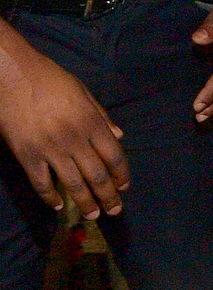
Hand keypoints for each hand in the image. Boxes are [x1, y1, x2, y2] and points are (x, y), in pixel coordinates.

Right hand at [0, 34, 128, 218]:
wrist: (12, 73)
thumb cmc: (50, 79)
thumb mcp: (82, 92)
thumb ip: (102, 116)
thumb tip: (119, 137)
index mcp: (90, 122)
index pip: (114, 156)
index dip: (122, 175)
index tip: (124, 187)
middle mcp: (74, 139)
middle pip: (98, 176)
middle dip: (109, 197)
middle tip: (114, 210)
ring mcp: (50, 149)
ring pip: (73, 185)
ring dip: (86, 203)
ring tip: (93, 215)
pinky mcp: (27, 155)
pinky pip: (42, 183)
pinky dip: (50, 198)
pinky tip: (58, 206)